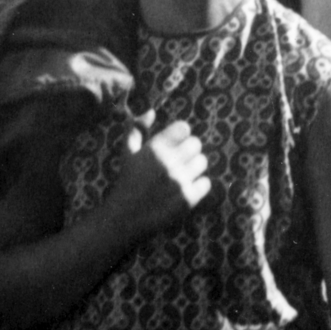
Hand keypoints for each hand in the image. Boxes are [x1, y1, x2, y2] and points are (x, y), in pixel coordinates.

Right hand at [109, 108, 209, 238]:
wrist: (125, 218)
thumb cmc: (127, 181)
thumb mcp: (128, 151)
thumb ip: (137, 127)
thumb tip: (152, 111)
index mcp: (155, 147)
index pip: (184, 128)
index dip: (182, 135)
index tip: (176, 143)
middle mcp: (169, 162)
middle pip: (196, 144)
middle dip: (189, 151)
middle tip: (181, 160)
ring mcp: (179, 181)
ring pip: (202, 162)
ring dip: (195, 167)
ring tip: (183, 175)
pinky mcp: (187, 200)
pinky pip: (206, 183)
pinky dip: (199, 185)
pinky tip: (188, 188)